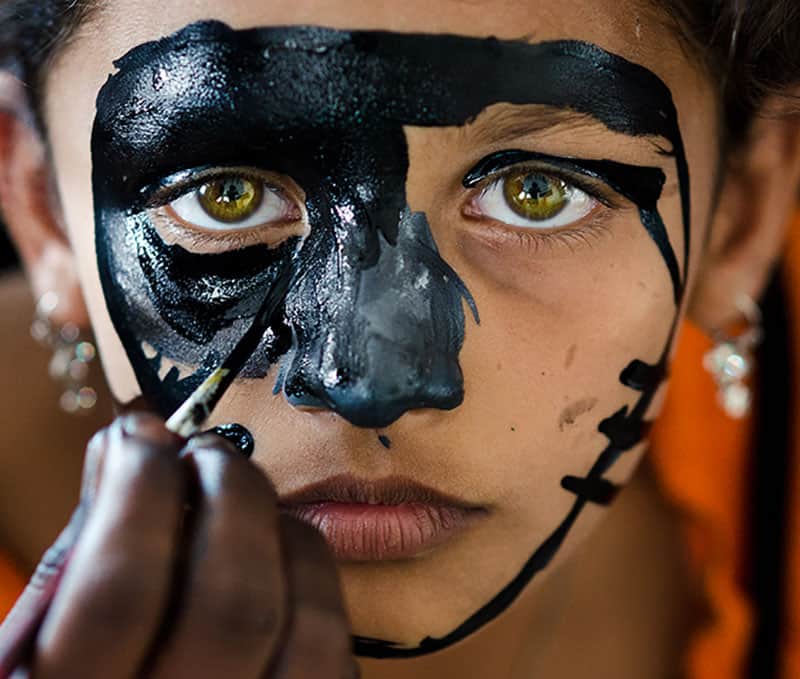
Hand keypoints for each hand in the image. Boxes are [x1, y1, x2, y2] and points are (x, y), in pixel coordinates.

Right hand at [0, 413, 356, 678]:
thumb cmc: (92, 673)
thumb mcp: (44, 638)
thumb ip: (79, 553)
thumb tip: (125, 444)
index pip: (122, 588)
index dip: (140, 488)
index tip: (143, 435)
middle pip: (236, 600)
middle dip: (229, 491)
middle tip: (207, 452)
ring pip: (305, 622)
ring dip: (281, 529)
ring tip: (244, 500)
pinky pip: (335, 642)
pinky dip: (313, 574)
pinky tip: (278, 551)